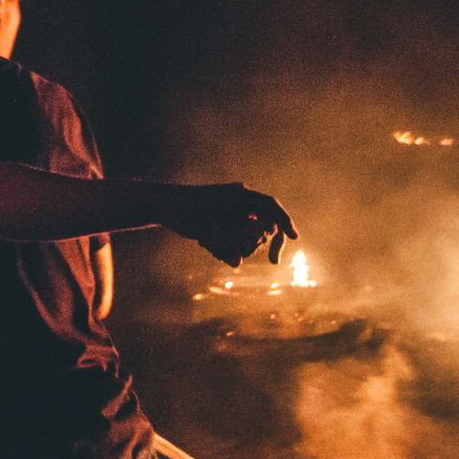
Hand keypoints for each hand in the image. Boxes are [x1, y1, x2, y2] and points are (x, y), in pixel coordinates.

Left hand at [174, 184, 296, 267]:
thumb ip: (222, 246)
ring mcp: (231, 213)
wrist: (162, 204)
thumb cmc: (185, 212)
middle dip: (249, 243)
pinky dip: (224, 247)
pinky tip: (206, 245)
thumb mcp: (206, 228)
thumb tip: (237, 263)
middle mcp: (239, 203)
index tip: (295, 237)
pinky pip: (234, 240)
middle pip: (261, 227)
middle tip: (228, 248)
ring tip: (208, 244)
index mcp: (239, 195)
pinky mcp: (223, 223)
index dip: (285, 221)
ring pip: (246, 237)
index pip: (271, 206)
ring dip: (232, 247)